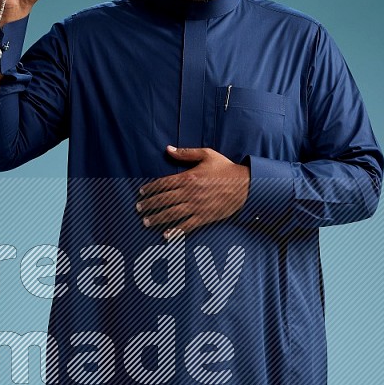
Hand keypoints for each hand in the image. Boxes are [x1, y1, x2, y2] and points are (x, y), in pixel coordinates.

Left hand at [135, 146, 250, 236]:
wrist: (245, 185)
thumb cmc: (225, 169)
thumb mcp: (207, 154)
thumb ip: (186, 153)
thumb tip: (168, 149)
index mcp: (188, 177)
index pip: (163, 183)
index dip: (150, 188)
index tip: (141, 193)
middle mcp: (190, 192)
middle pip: (164, 199)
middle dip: (149, 204)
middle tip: (138, 208)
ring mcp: (197, 206)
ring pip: (172, 213)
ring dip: (157, 218)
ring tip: (146, 222)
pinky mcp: (205, 217)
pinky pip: (187, 225)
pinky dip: (175, 231)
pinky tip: (166, 235)